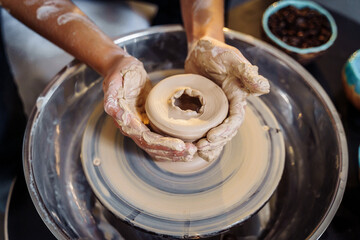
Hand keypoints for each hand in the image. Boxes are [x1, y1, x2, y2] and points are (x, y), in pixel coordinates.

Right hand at [103, 54, 196, 160]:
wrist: (122, 69)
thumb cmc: (120, 72)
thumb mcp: (115, 79)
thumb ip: (111, 93)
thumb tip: (111, 108)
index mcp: (124, 120)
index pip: (144, 138)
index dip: (162, 144)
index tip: (179, 145)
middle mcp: (131, 128)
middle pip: (152, 147)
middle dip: (171, 151)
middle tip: (190, 151)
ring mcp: (140, 127)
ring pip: (156, 147)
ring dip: (173, 152)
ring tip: (191, 152)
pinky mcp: (147, 124)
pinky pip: (159, 140)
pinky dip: (172, 145)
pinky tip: (185, 147)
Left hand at [185, 37, 269, 160]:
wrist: (200, 50)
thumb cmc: (218, 51)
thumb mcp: (232, 59)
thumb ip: (247, 73)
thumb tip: (264, 88)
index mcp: (238, 97)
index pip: (235, 119)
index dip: (225, 130)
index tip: (211, 137)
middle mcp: (229, 106)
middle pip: (226, 131)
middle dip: (215, 142)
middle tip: (200, 147)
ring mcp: (216, 110)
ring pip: (216, 133)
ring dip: (209, 144)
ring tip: (196, 150)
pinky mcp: (203, 110)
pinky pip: (203, 127)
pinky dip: (200, 138)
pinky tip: (192, 146)